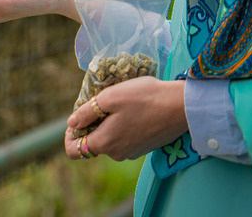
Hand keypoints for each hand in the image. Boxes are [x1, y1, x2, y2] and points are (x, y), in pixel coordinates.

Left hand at [63, 77, 186, 161]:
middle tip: (99, 102)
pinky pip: (124, 139)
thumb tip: (72, 123)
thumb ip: (86, 113)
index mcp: (105, 143)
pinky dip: (121, 126)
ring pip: (109, 140)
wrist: (182, 106)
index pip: (74, 151)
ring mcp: (132, 152)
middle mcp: (117, 154)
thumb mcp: (109, 98)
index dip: (69, 134)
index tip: (77, 116)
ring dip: (107, 124)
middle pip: (92, 143)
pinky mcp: (144, 147)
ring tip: (117, 103)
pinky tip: (132, 109)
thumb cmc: (144, 98)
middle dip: (90, 124)